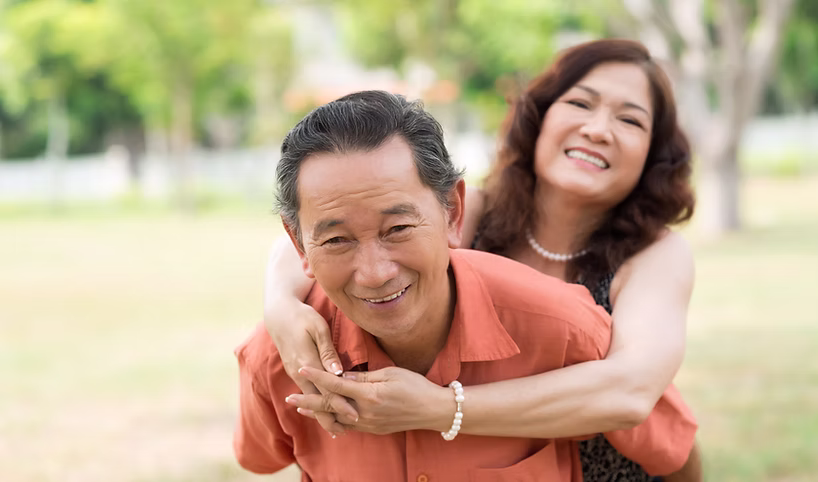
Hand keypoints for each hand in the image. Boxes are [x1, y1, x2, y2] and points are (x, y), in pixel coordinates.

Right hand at [264, 300, 356, 434]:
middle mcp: (299, 373)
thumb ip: (328, 351)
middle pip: (317, 401)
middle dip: (332, 417)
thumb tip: (339, 372)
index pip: (327, 389)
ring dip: (324, 413)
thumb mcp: (318, 328)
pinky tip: (324, 411)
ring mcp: (295, 373)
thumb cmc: (302, 316)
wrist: (278, 314)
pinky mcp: (295, 372)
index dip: (341, 404)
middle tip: (348, 429)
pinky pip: (307, 392)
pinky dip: (317, 404)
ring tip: (338, 427)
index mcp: (307, 363)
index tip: (355, 415)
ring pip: (311, 399)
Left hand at [284, 366, 452, 434]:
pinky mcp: (373, 430)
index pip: (336, 385)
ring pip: (336, 419)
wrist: (433, 410)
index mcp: (370, 395)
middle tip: (288, 398)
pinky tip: (326, 419)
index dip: (317, 376)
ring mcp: (369, 424)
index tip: (302, 369)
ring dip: (317, 414)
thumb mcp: (391, 374)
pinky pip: (348, 427)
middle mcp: (366, 413)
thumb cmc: (415, 386)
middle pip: (330, 406)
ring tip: (301, 408)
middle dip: (308, 401)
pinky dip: (334, 422)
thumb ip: (364, 377)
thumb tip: (343, 377)